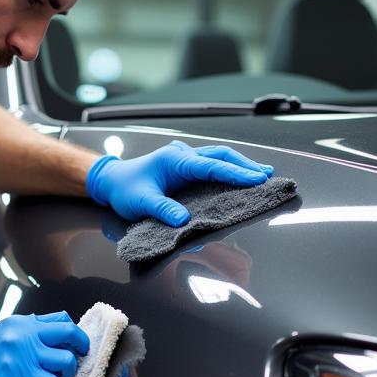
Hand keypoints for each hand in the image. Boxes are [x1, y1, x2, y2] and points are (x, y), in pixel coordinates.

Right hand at [0, 311, 89, 376]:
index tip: (81, 350)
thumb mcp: (10, 328)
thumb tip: (67, 326)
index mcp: (26, 328)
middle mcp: (24, 345)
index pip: (67, 328)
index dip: (81, 341)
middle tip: (60, 373)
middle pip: (67, 359)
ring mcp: (17, 368)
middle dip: (69, 370)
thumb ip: (38, 325)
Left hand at [86, 139, 273, 226]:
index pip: (211, 166)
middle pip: (220, 155)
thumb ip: (161, 210)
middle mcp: (182, 155)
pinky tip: (239, 175)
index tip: (256, 179)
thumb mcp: (140, 202)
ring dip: (239, 164)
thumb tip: (182, 220)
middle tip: (266, 176)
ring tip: (260, 174)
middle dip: (244, 165)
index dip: (235, 173)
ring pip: (217, 157)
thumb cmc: (124, 189)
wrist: (111, 180)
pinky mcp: (184, 166)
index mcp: (174, 160)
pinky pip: (211, 163)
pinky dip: (227, 168)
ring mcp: (184, 158)